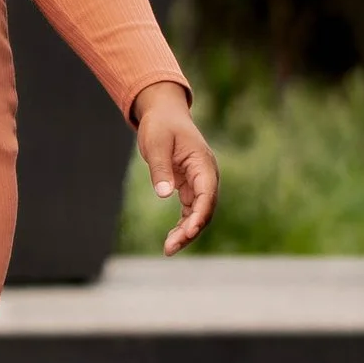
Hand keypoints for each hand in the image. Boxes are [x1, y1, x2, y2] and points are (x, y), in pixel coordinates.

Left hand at [134, 87, 217, 253]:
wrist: (164, 113)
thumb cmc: (161, 125)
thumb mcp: (157, 144)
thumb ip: (161, 169)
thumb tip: (165, 195)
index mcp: (203, 163)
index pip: (207, 194)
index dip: (199, 215)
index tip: (188, 232)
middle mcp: (206, 175)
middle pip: (204, 209)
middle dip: (190, 230)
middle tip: (170, 248)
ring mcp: (199, 182)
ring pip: (198, 213)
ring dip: (186, 231)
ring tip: (168, 249)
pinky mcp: (190, 187)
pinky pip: (190, 210)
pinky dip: (182, 224)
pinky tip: (172, 239)